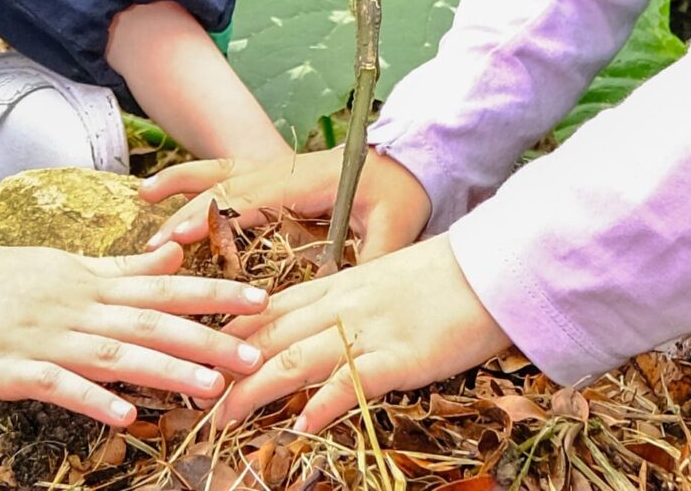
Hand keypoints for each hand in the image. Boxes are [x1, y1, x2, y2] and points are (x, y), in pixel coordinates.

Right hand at [0, 142, 270, 427]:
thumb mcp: (70, 263)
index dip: (215, 293)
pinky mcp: (15, 369)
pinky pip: (61, 387)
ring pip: (116, 354)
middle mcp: (80, 308)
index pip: (166, 286)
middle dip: (208, 340)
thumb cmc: (4, 275)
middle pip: (153, 323)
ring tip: (209, 388)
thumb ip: (124, 267)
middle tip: (257, 355)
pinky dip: (94, 399)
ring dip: (165, 371)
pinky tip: (126, 415)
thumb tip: (176, 254)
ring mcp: (49, 339)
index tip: (262, 299)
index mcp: (94, 283)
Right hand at [140, 147, 431, 257]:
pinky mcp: (273, 176)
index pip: (252, 201)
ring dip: (184, 186)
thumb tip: (353, 294)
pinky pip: (226, 171)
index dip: (215, 221)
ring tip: (146, 196)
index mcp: (307, 184)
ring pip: (220, 175)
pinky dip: (193, 176)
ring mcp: (275, 171)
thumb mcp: (396, 227)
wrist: (409, 158)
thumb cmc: (401, 192)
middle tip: (155, 246)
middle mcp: (283, 173)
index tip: (182, 239)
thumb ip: (374, 259)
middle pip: (226, 191)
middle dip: (189, 217)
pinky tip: (163, 188)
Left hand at [213, 236, 511, 432]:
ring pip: (297, 358)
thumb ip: (349, 303)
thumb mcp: (385, 282)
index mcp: (338, 287)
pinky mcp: (402, 356)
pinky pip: (355, 380)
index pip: (269, 309)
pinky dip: (326, 402)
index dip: (229, 334)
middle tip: (195, 398)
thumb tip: (320, 330)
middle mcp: (343, 307)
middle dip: (227, 370)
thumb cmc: (446, 277)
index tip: (198, 355)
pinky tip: (303, 424)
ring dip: (255, 391)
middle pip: (270, 337)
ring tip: (225, 419)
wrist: (496, 267)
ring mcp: (369, 331)